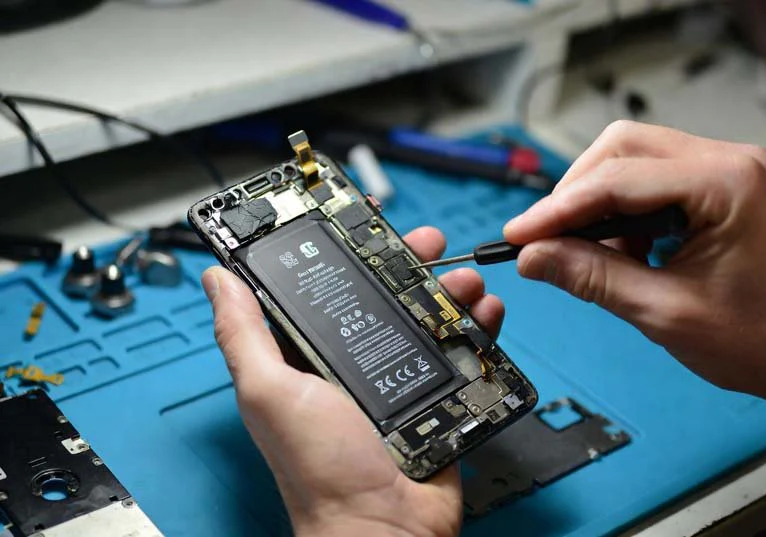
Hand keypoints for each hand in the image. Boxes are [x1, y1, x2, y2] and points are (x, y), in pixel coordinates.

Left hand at [201, 227, 503, 536]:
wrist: (385, 526)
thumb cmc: (320, 470)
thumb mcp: (269, 392)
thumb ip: (243, 334)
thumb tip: (217, 279)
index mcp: (308, 355)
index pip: (321, 286)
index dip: (338, 247)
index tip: (356, 217)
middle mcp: (352, 360)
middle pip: (381, 291)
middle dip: (405, 259)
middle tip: (423, 241)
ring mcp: (398, 376)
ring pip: (426, 314)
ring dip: (448, 287)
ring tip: (463, 279)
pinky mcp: (437, 394)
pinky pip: (461, 349)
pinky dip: (478, 325)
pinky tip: (486, 312)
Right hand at [504, 120, 765, 411]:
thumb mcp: (665, 312)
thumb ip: (592, 277)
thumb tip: (534, 257)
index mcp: (726, 184)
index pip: (616, 179)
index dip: (557, 209)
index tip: (518, 236)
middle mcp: (730, 162)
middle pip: (622, 149)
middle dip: (576, 195)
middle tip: (546, 240)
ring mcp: (729, 171)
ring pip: (634, 160)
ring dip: (599, 203)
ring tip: (591, 255)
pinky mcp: (723, 187)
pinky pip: (654, 181)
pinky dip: (624, 211)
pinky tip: (623, 251)